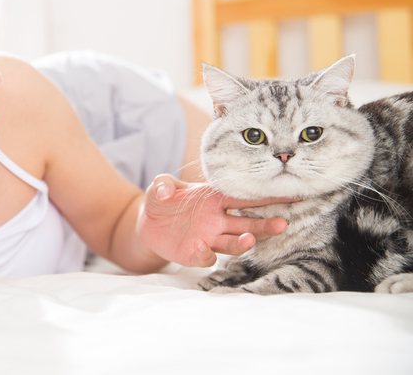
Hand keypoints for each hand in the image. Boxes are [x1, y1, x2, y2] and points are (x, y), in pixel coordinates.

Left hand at [137, 174, 290, 267]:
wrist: (147, 223)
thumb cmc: (162, 200)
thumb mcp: (161, 186)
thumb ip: (164, 183)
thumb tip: (165, 190)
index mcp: (215, 200)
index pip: (245, 198)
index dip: (267, 197)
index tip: (293, 194)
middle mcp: (217, 221)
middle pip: (247, 225)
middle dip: (265, 226)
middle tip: (282, 224)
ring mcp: (208, 238)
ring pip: (233, 243)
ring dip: (242, 243)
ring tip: (249, 239)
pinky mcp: (194, 254)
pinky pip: (205, 257)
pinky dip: (206, 253)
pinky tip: (202, 246)